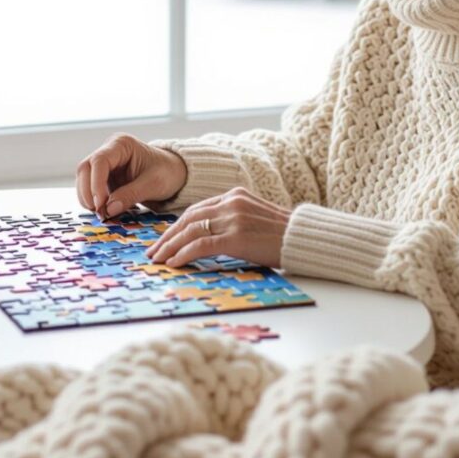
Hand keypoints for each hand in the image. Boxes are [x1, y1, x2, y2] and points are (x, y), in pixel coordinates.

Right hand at [76, 133, 187, 218]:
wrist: (173, 172)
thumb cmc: (167, 172)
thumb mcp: (154, 184)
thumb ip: (131, 194)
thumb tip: (108, 209)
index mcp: (122, 144)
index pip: (99, 161)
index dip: (95, 183)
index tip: (100, 204)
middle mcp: (109, 150)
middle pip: (85, 168)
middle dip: (88, 192)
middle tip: (98, 213)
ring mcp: (105, 164)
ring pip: (84, 179)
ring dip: (88, 198)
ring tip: (103, 214)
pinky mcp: (104, 177)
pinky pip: (90, 188)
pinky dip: (93, 201)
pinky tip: (104, 211)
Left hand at [146, 188, 290, 268]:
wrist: (305, 237)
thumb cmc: (283, 234)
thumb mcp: (255, 217)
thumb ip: (233, 219)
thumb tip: (210, 236)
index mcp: (234, 194)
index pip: (197, 209)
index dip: (177, 225)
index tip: (165, 239)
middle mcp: (231, 202)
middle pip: (188, 218)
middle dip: (167, 236)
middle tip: (153, 251)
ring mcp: (233, 218)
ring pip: (191, 231)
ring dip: (170, 246)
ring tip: (158, 259)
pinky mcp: (236, 237)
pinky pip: (201, 244)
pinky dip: (184, 254)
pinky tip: (174, 263)